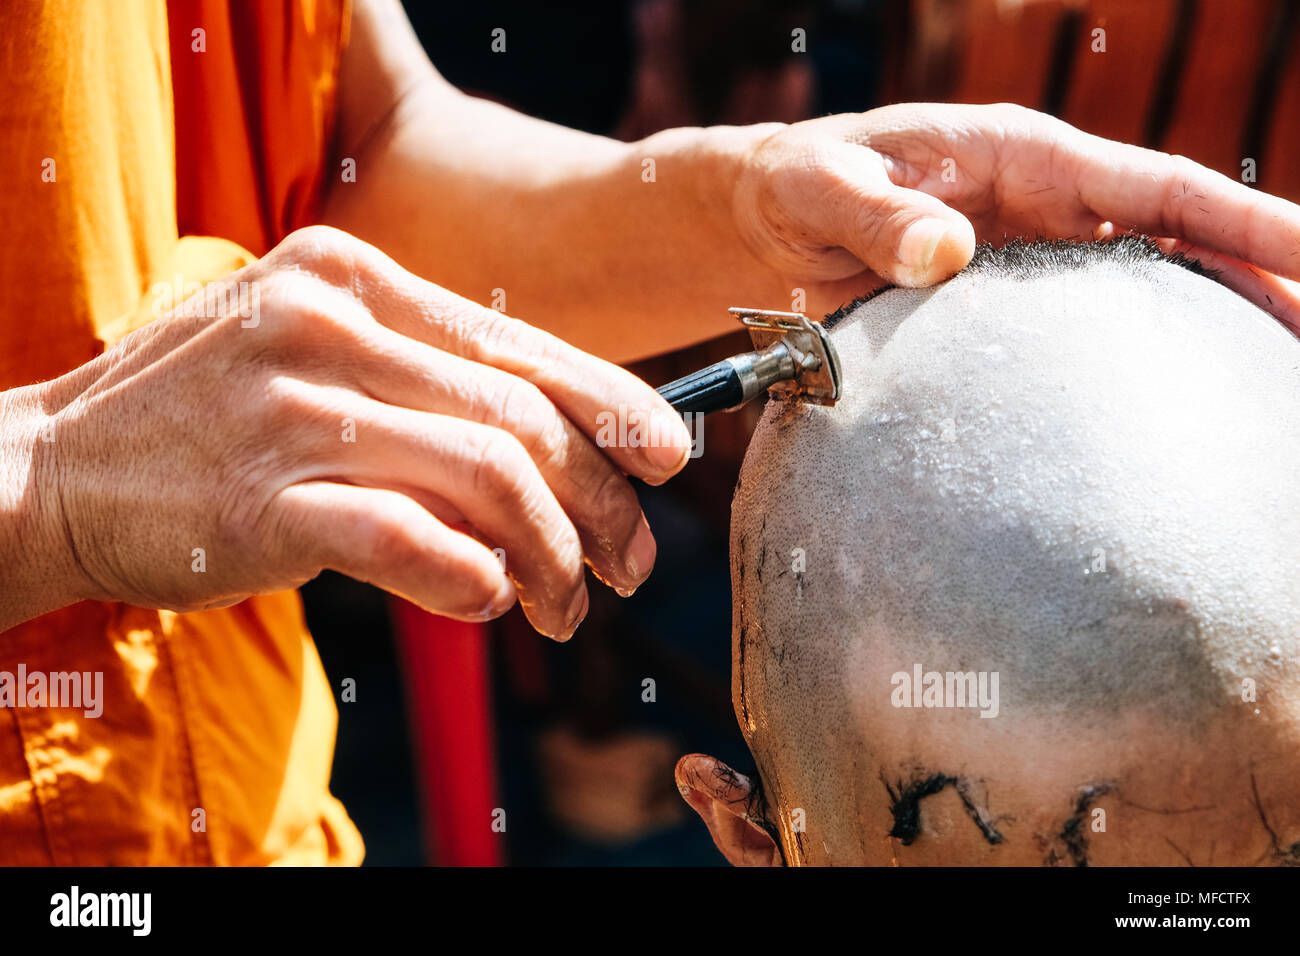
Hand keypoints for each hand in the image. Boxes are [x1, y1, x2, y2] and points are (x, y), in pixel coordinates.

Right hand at [4, 227, 690, 637]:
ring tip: (565, 606)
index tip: (669, 457)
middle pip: (522, 415)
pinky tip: (492, 602)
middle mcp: (329, 322)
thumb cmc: (209, 416)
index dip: (614, 405)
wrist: (53, 465)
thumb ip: (428, 384)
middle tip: (631, 563)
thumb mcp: (316, 354)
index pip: (522, 343)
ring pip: (486, 476)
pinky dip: (472, 577)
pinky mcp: (262, 497)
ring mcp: (292, 406)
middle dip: (601, 500)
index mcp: (354, 274)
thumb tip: (565, 453)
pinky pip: (407, 538)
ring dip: (551, 556)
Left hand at [732, 102, 1299, 332]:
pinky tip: (1164, 400)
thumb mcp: (824, 188)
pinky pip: (1086, 326)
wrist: (769, 215)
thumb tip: (947, 254)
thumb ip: (878, 216)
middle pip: (1177, 238)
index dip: (1239, 216)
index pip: (1153, 185)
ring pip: (1146, 283)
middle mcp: (1045, 202)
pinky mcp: (1005, 300)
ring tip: (1271, 378)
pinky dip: (1136, 353)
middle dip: (1256, 275)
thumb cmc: (800, 183)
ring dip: (1212, 320)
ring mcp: (1031, 252)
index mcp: (1022, 157)